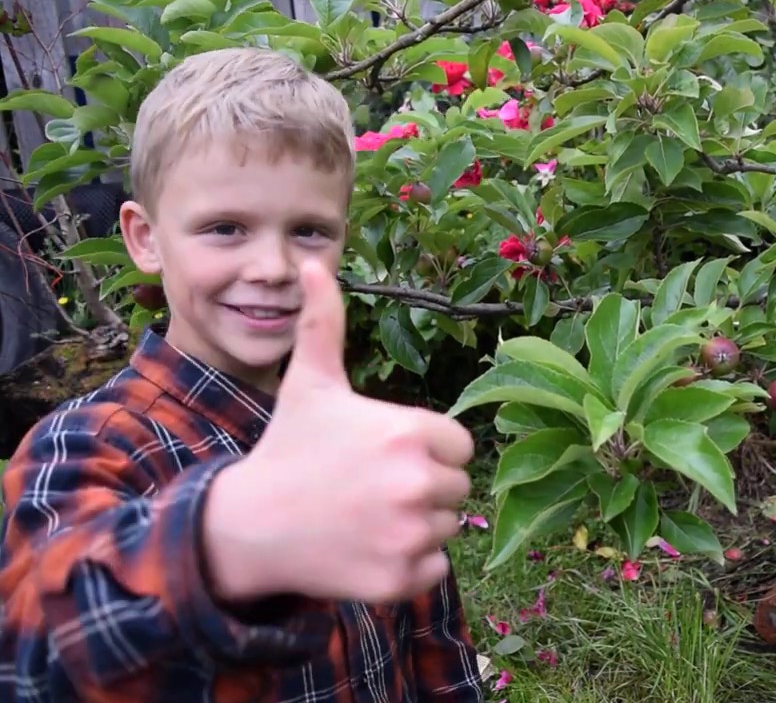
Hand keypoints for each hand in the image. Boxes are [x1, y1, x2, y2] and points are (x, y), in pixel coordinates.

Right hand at [203, 259, 473, 603]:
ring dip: (416, 527)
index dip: (427, 450)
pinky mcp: (401, 578)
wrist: (249, 527)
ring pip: (447, 529)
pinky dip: (409, 566)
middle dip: (423, 489)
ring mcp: (410, 535)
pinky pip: (436, 569)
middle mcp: (417, 482)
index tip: (384, 456)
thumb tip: (314, 264)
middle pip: (456, 488)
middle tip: (370, 490)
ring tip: (366, 518)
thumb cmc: (288, 449)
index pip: (459, 446)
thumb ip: (325, 323)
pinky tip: (367, 549)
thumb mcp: (310, 383)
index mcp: (410, 432)